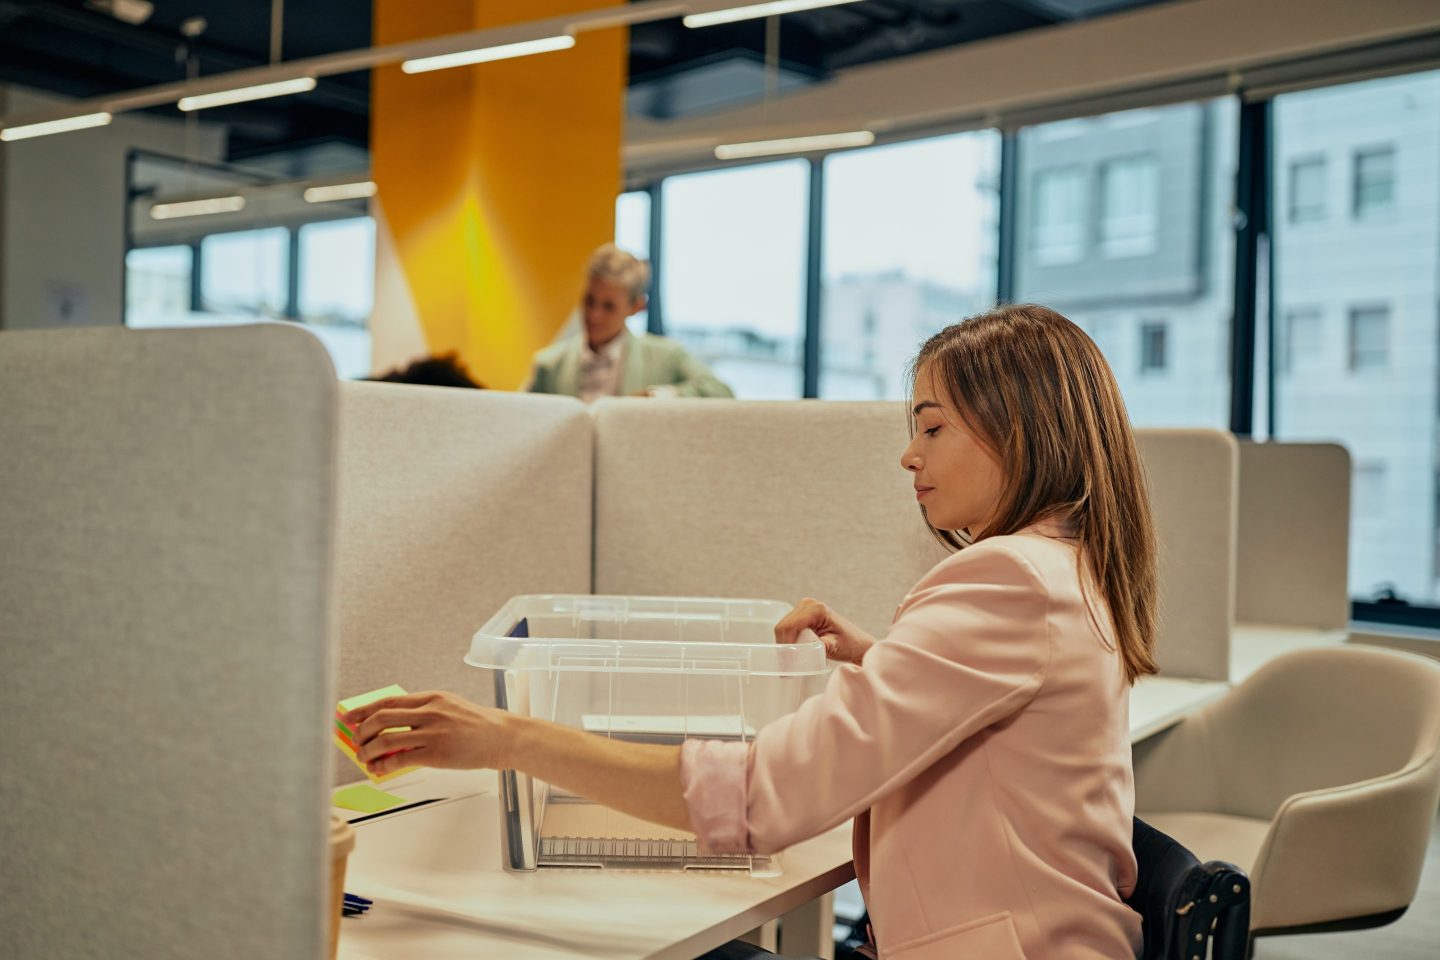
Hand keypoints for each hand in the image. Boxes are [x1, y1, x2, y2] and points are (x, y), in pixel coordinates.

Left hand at [342, 691, 513, 777]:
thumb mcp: (449, 707)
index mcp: (431, 698)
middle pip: (382, 717)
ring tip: (363, 757)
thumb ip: (423, 713)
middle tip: (354, 740)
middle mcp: (430, 712)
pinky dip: (384, 765)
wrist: (502, 737)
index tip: (349, 717)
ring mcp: (433, 733)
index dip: (364, 709)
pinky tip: (379, 768)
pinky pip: (401, 759)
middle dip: (362, 731)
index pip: (389, 701)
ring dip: (368, 750)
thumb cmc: (476, 725)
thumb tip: (393, 728)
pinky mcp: (437, 754)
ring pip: (387, 739)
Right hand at [774, 598, 875, 664]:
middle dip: (783, 646)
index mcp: (816, 609)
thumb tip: (806, 651)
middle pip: (783, 626)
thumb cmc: (850, 645)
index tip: (787, 663)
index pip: (790, 626)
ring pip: (783, 628)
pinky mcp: (802, 615)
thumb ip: (822, 647)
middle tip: (787, 665)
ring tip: (791, 660)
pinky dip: (787, 641)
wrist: (857, 644)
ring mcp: (804, 608)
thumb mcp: (835, 646)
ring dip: (784, 644)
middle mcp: (808, 604)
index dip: (785, 644)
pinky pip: (787, 628)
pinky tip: (794, 651)